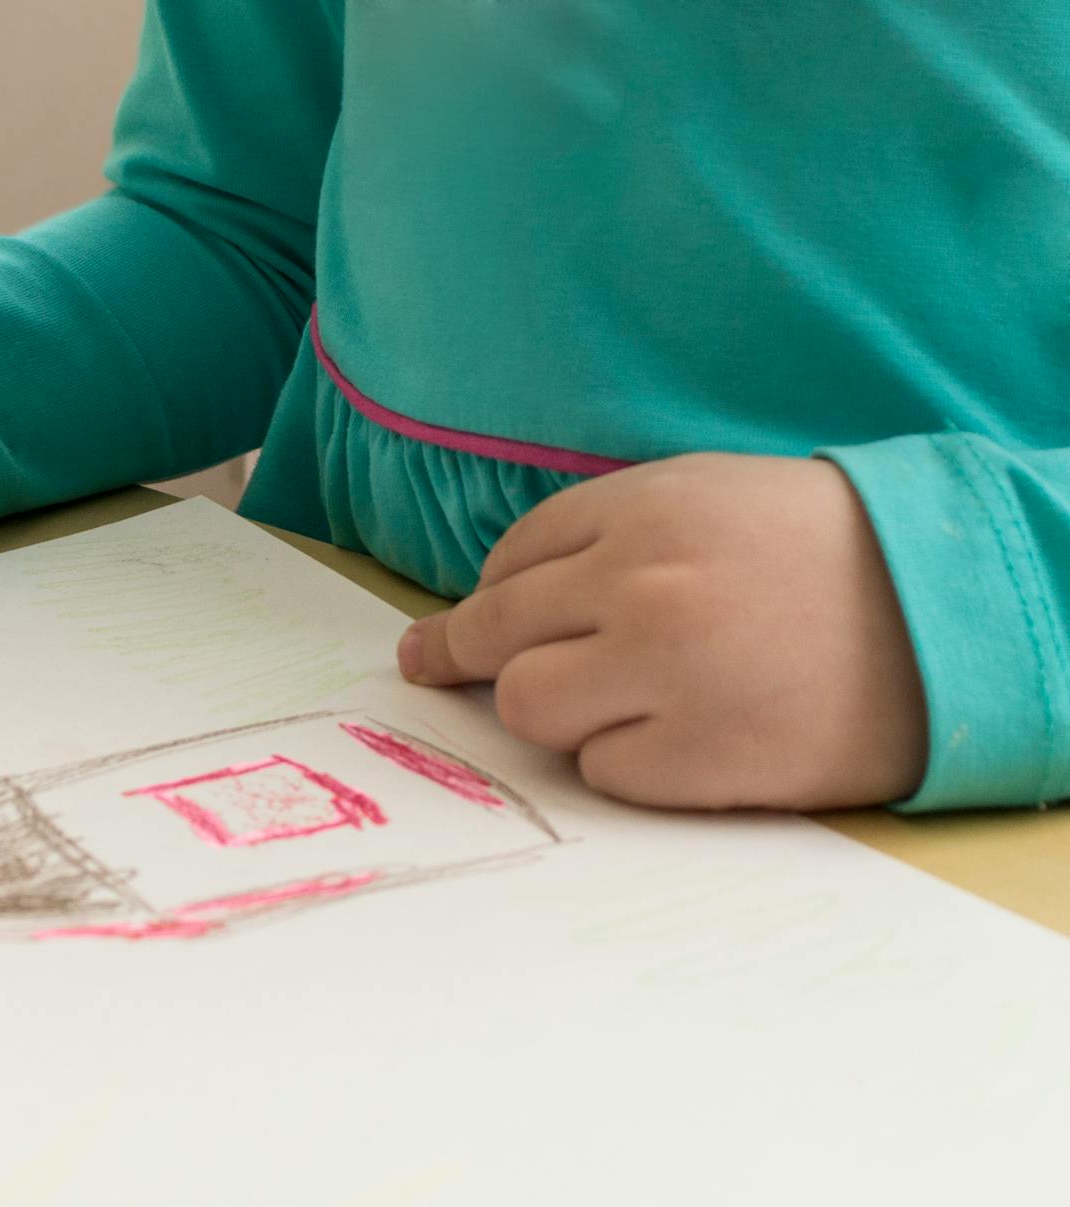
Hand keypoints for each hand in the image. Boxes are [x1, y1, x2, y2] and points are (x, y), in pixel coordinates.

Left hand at [397, 454, 926, 809]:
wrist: (951, 618)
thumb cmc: (825, 553)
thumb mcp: (710, 497)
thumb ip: (604, 531)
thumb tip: (494, 593)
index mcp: (642, 512)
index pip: (509, 562)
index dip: (484, 597)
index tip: (459, 626)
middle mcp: (640, 588)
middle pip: (495, 637)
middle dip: (458, 655)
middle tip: (429, 665)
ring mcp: (665, 677)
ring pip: (528, 708)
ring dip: (554, 709)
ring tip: (618, 700)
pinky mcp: (697, 760)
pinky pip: (598, 771)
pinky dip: (621, 760)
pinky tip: (675, 738)